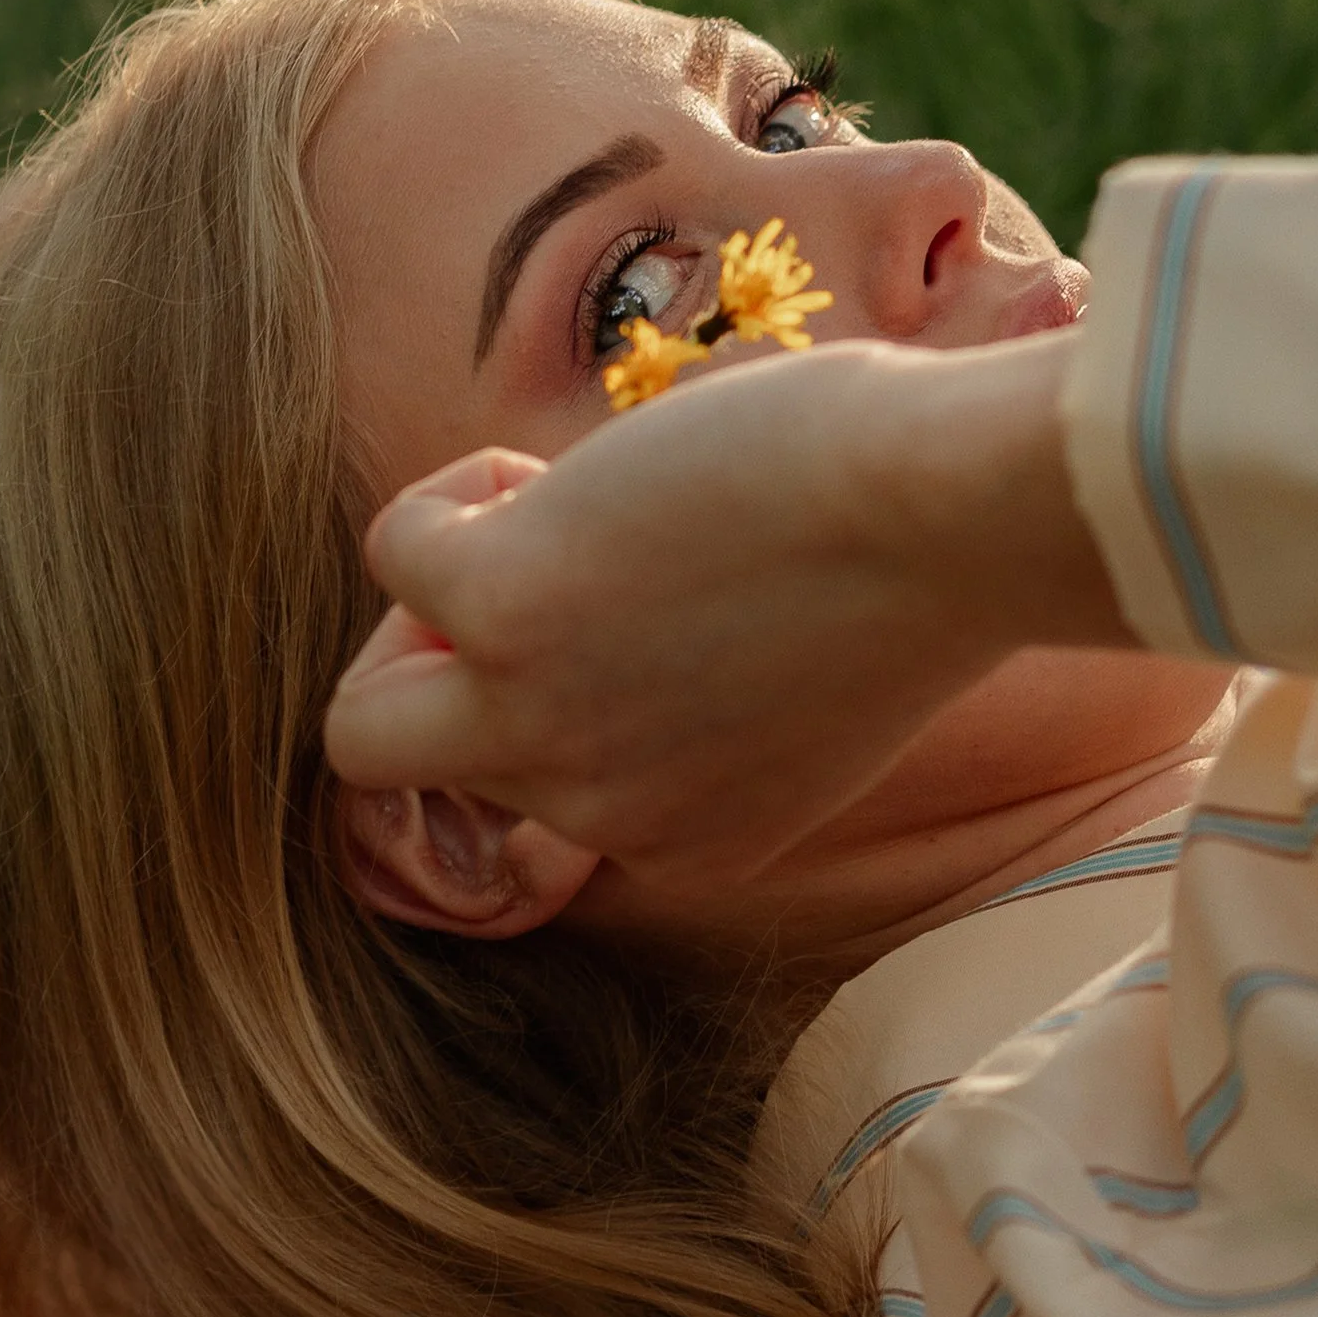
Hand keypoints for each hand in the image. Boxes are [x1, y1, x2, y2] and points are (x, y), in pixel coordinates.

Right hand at [324, 334, 1128, 887]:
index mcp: (681, 843)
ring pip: (365, 724)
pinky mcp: (505, 611)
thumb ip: (693, 700)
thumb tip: (611, 594)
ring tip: (547, 522)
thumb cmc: (915, 562)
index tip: (647, 612)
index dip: (563, 685)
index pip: (539, 805)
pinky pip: (396, 553)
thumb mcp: (793, 688)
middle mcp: (598, 814)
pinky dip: (459, 492)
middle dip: (429, 682)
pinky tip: (558, 473)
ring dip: (438, 602)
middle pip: (411, 788)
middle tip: (518, 586)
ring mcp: (541, 723)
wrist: (953, 517)